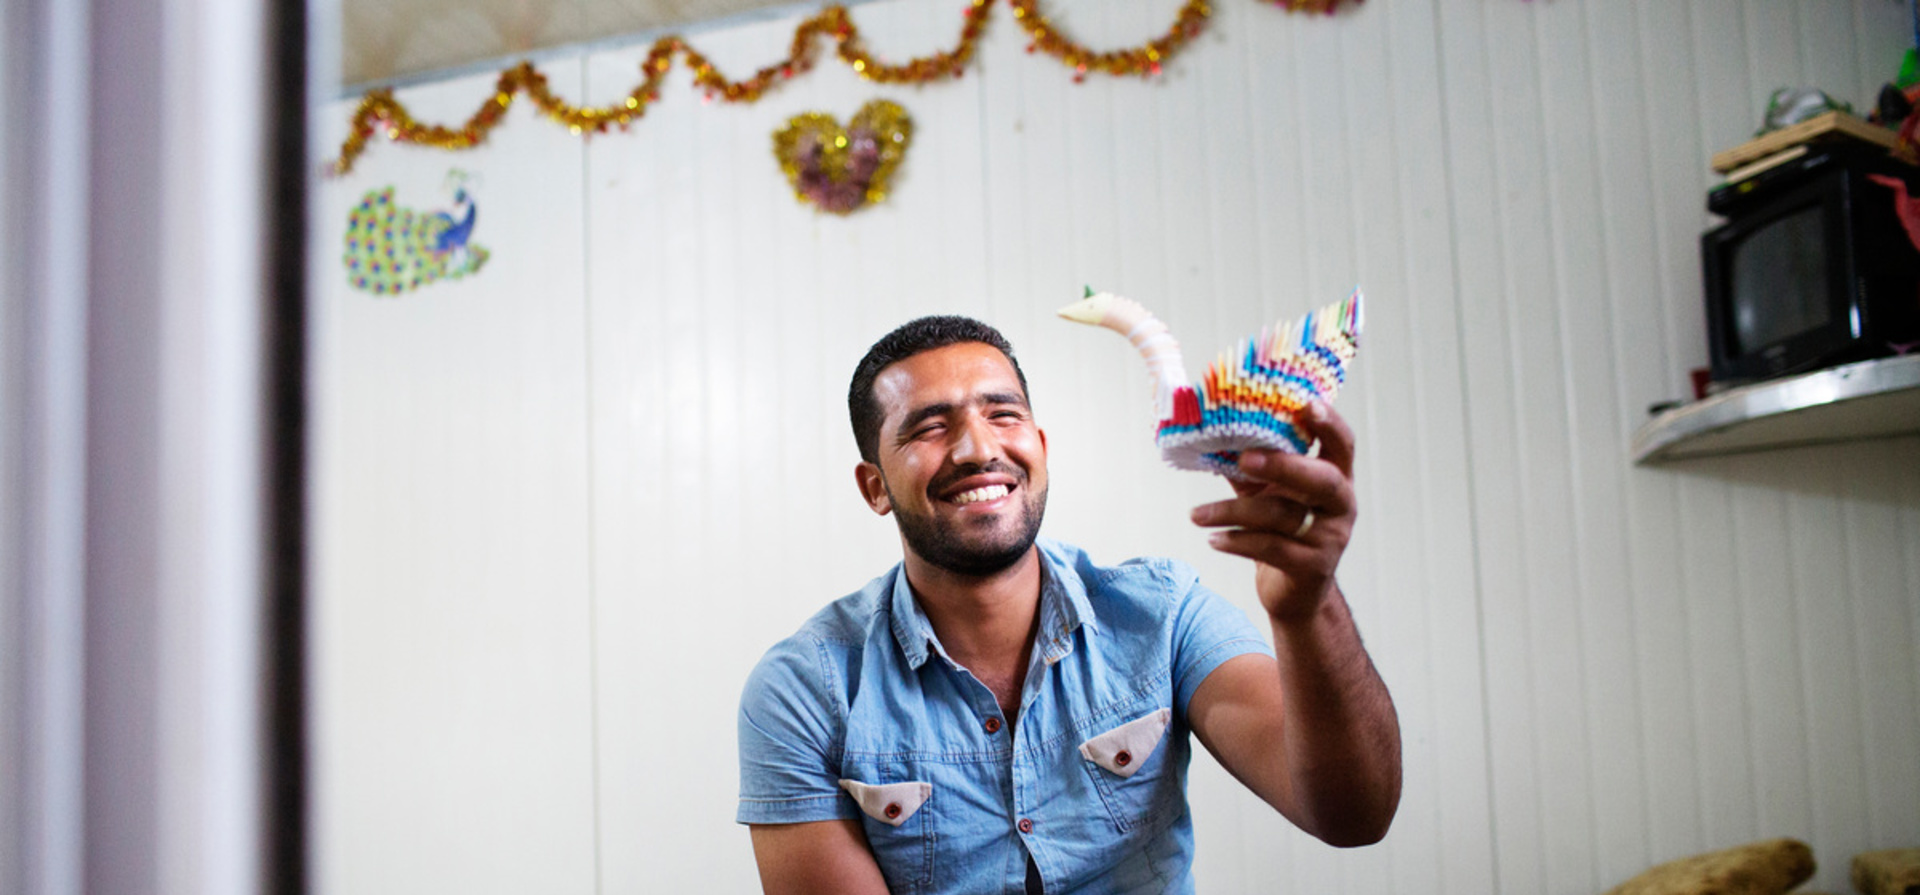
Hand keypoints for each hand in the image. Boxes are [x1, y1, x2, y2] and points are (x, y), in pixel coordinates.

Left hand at [1189, 400, 1356, 621]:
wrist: (1296, 593)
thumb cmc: (1281, 531)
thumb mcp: (1269, 492)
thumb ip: (1252, 464)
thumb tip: (1208, 431)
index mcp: (1336, 477)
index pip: (1342, 444)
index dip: (1329, 423)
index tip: (1306, 403)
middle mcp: (1342, 505)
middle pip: (1320, 479)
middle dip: (1281, 465)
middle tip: (1243, 458)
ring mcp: (1331, 538)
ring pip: (1282, 516)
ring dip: (1232, 512)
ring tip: (1196, 515)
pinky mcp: (1312, 567)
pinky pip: (1270, 548)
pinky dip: (1237, 542)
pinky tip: (1213, 540)